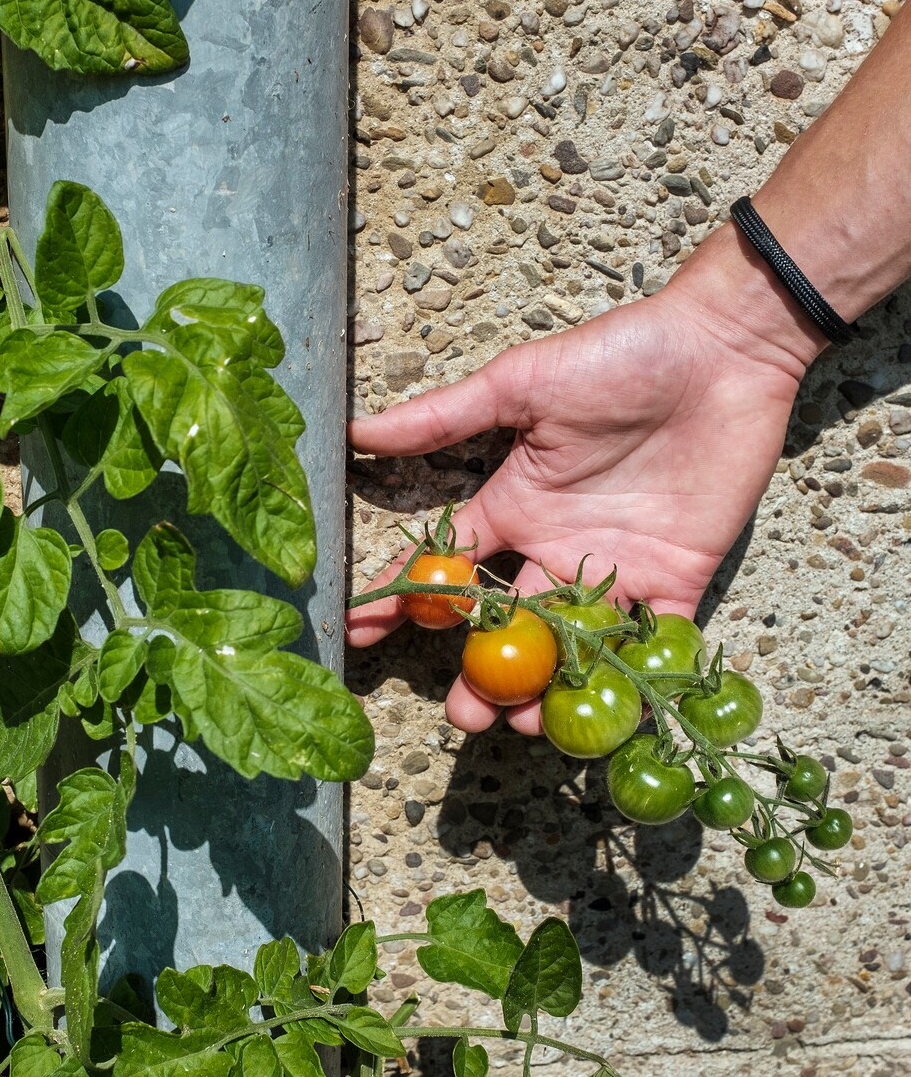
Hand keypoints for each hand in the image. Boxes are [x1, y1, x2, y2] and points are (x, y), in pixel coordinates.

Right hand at [346, 272, 813, 735]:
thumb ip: (442, 418)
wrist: (720, 351)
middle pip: (507, 628)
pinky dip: (637, 679)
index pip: (447, 567)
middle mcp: (555, 549)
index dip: (405, 600)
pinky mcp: (676, 580)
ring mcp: (615, 570)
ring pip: (572, 649)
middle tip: (466, 715)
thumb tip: (357, 432)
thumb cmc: (616, 358)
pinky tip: (612, 717)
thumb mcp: (519, 385)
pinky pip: (655, 641)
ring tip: (526, 725)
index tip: (360, 630)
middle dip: (483, 676)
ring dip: (549, 691)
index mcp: (514, 508)